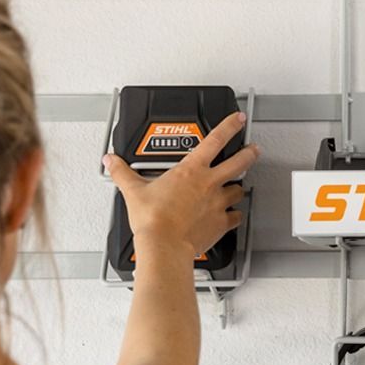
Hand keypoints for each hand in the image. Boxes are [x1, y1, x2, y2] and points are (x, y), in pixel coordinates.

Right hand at [104, 113, 258, 258]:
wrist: (164, 245)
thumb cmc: (153, 220)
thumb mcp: (134, 191)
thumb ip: (123, 173)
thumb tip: (111, 162)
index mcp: (191, 170)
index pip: (215, 140)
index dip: (230, 126)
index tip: (238, 119)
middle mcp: (209, 184)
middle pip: (239, 162)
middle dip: (248, 154)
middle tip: (253, 149)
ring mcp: (217, 204)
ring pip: (238, 190)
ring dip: (239, 188)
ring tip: (238, 187)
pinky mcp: (220, 224)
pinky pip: (235, 218)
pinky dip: (235, 216)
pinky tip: (232, 216)